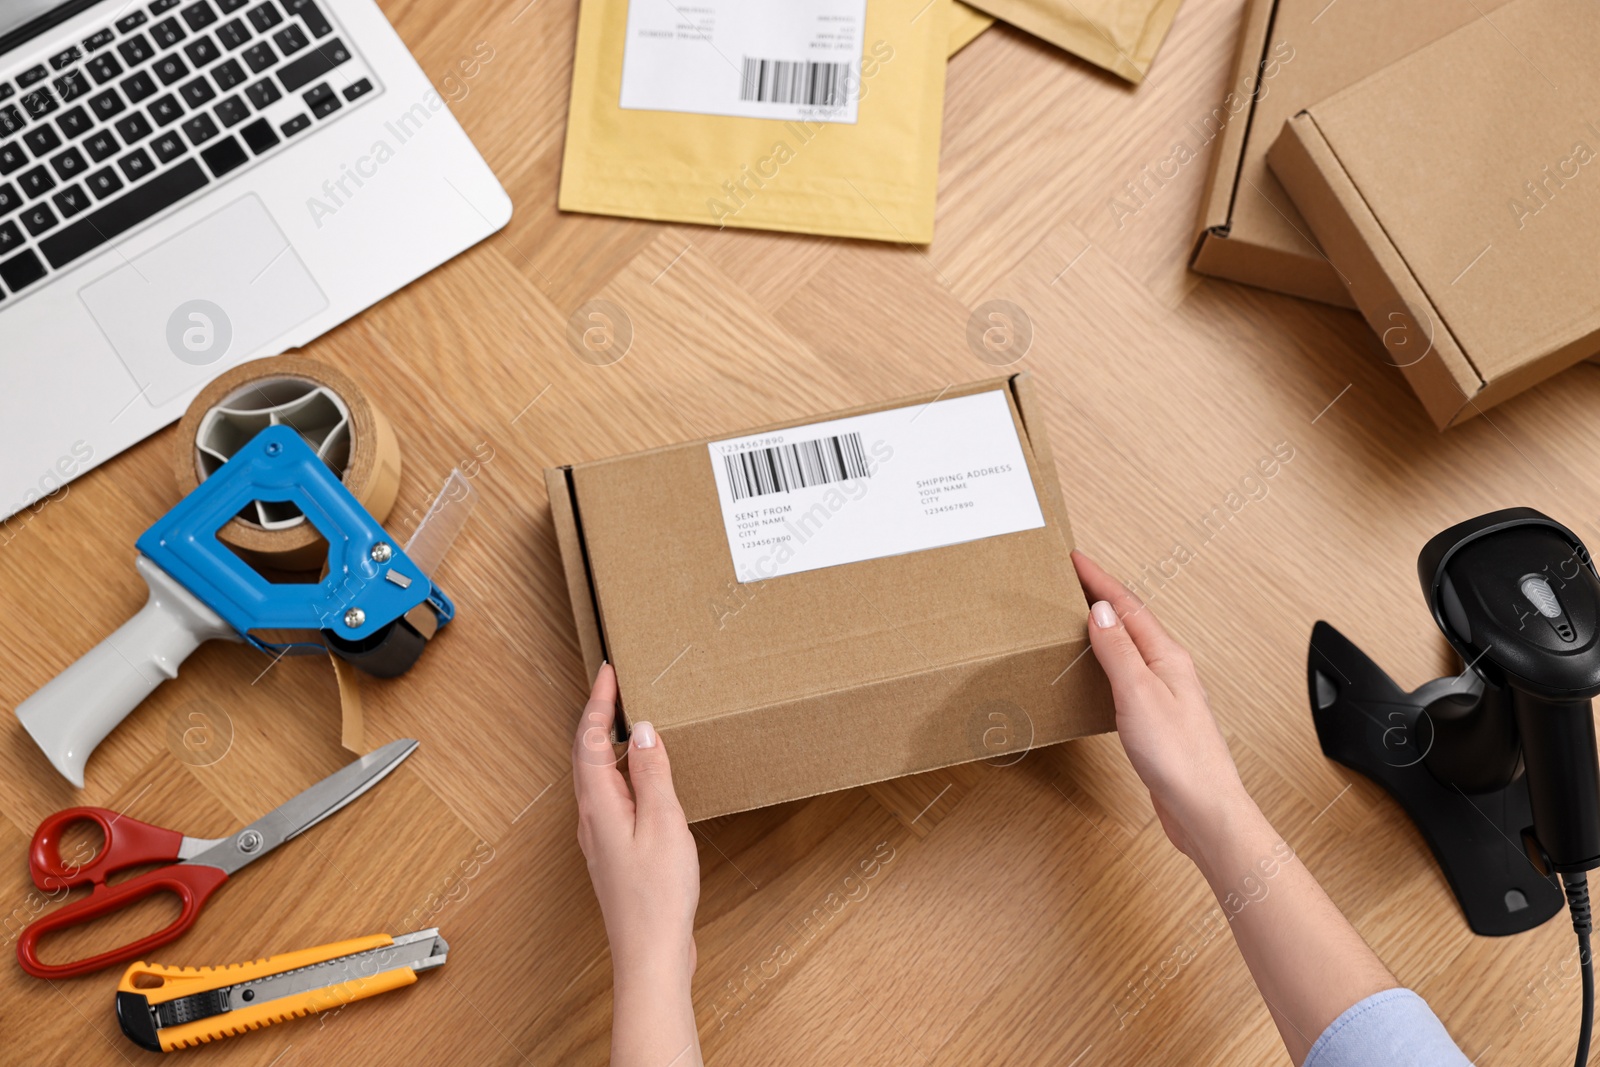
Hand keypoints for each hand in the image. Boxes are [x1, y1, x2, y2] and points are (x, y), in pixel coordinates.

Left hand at [572, 663, 702, 1066]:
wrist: (651, 954)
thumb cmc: (657, 896)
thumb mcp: (663, 822)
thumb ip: (651, 772)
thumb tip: (640, 729)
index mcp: (598, 804)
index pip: (588, 739)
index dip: (597, 702)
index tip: (608, 671)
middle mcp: (591, 818)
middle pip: (586, 756)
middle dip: (598, 717)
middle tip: (616, 687)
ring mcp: (601, 837)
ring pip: (598, 778)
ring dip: (609, 745)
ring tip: (631, 721)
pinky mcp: (615, 852)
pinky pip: (613, 798)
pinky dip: (624, 774)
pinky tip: (646, 778)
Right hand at [1072, 550, 1254, 859]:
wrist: (1204, 809)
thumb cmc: (1180, 757)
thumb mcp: (1139, 694)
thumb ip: (1118, 651)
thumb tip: (1101, 611)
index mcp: (1167, 657)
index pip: (1128, 606)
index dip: (1099, 580)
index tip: (1075, 559)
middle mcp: (1169, 671)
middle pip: (1131, 621)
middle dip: (1102, 596)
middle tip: (1073, 579)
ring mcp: (1164, 695)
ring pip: (1130, 649)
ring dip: (1105, 627)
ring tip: (1080, 615)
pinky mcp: (1156, 720)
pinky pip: (1127, 676)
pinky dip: (1108, 662)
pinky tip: (1097, 671)